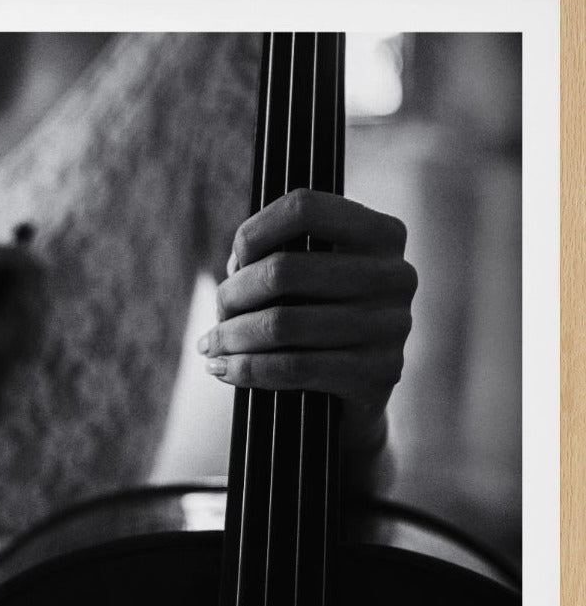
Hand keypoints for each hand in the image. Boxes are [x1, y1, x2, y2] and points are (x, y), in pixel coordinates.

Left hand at [199, 189, 416, 445]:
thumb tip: (238, 266)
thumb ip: (273, 256)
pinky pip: (294, 367)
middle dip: (234, 294)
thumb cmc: (319, 319)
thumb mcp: (303, 278)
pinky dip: (247, 369)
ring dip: (232, 336)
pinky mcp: (379, 373)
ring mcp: (393, 326)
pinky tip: (223, 369)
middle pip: (284, 270)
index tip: (235, 261)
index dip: (255, 232)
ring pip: (282, 323)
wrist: (352, 397)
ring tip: (211, 346)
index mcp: (380, 234)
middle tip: (217, 313)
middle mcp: (395, 274)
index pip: (304, 209)